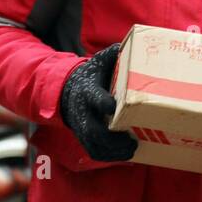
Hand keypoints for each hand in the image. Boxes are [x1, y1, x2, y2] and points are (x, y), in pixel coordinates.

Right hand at [58, 43, 137, 162]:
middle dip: (112, 138)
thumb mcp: (100, 61)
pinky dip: (108, 156)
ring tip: (132, 150)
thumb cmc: (92, 75)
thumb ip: (114, 54)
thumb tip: (133, 44)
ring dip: (113, 151)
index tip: (113, 107)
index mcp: (88, 91)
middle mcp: (82, 112)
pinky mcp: (83, 137)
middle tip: (132, 141)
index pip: (94, 98)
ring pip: (93, 145)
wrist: (67, 91)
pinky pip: (93, 151)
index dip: (102, 103)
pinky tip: (125, 156)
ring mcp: (81, 127)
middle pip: (93, 130)